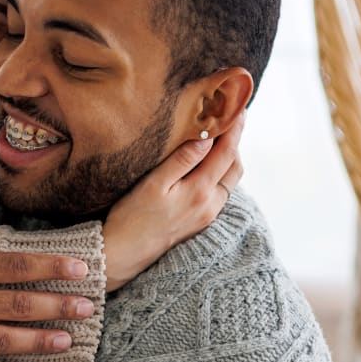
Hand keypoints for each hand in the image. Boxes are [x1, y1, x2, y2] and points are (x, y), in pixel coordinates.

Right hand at [103, 113, 244, 290]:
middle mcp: (210, 205)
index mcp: (200, 191)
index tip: (237, 108)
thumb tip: (206, 138)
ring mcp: (206, 216)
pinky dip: (219, 173)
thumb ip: (181, 161)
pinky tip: (206, 165)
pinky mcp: (199, 223)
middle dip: (235, 141)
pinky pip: (219, 192)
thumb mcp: (153, 184)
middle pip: (234, 167)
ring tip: (218, 138)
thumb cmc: (131, 217)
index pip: (226, 152)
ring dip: (228, 158)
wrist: (123, 254)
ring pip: (229, 181)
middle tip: (229, 119)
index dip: (234, 128)